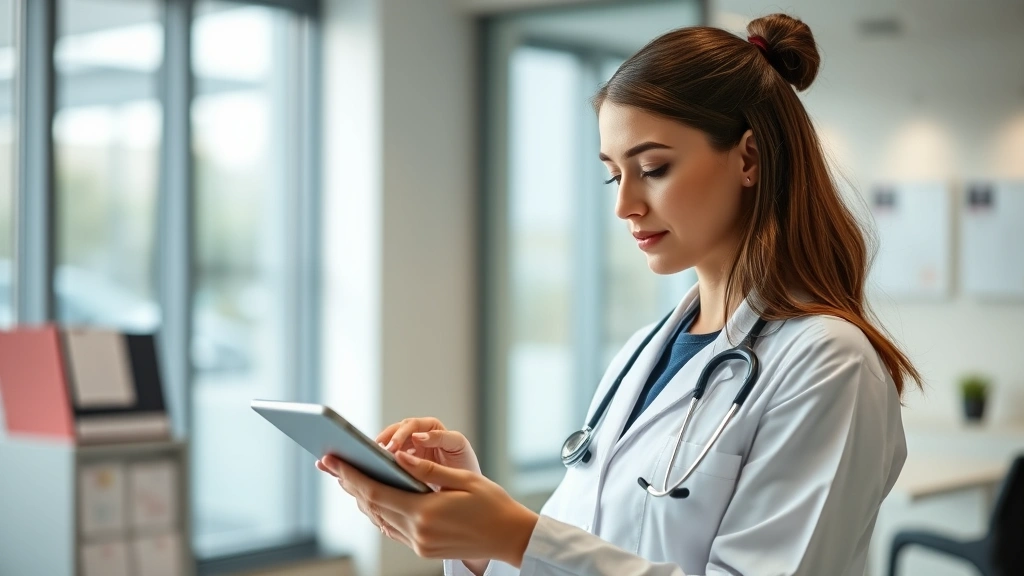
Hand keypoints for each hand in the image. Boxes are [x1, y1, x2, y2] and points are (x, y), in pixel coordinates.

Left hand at [318, 451, 537, 568]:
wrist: (510, 537)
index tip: (333, 460)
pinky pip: (392, 528)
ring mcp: (419, 543)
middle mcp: (417, 532)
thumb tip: (397, 457)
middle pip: (372, 505)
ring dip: (361, 498)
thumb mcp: (463, 479)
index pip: (376, 491)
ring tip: (347, 478)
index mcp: (425, 512)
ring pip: (379, 518)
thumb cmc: (492, 503)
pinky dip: (379, 511)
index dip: (351, 475)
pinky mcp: (423, 548)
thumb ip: (427, 469)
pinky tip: (373, 498)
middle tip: (331, 463)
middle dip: (350, 483)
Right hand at [377, 417, 480, 474]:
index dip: (404, 433)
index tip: (397, 446)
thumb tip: (417, 437)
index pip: (414, 425)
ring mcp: (409, 449)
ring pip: (390, 443)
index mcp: (433, 428)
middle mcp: (418, 435)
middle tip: (382, 452)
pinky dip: (382, 462)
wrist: (467, 490)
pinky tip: (376, 470)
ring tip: (373, 460)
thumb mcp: (458, 448)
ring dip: (382, 449)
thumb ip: (441, 439)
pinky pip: (389, 459)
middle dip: (389, 439)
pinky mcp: (403, 463)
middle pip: (397, 431)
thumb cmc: (466, 466)